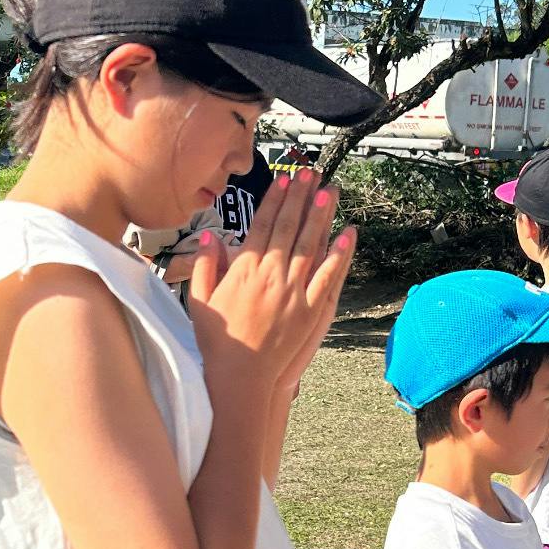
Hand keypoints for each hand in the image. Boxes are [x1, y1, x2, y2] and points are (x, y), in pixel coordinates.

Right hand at [188, 168, 355, 395]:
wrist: (239, 377)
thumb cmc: (217, 341)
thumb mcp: (200, 300)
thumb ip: (206, 266)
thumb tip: (209, 236)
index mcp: (244, 270)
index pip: (262, 225)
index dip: (275, 200)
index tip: (284, 179)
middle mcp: (271, 275)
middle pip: (289, 227)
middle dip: (301, 196)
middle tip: (311, 172)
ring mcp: (293, 292)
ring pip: (311, 245)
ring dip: (321, 216)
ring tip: (330, 191)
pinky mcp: (310, 311)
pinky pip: (328, 277)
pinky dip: (339, 255)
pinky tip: (348, 235)